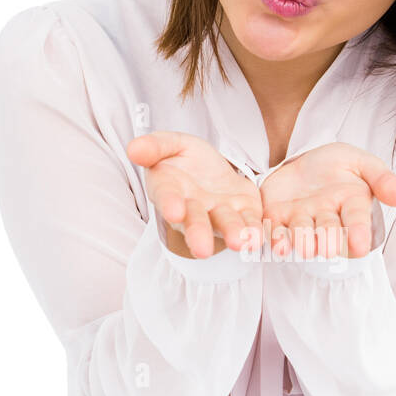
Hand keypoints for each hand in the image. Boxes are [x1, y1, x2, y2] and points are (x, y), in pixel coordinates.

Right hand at [126, 131, 262, 258]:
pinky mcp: (245, 211)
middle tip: (202, 250)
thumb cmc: (184, 160)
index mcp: (170, 190)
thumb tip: (133, 149)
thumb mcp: (169, 144)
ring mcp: (220, 213)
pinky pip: (251, 222)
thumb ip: (154, 147)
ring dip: (233, 234)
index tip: (174, 211)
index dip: (170, 203)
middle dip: (198, 233)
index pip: (167, 197)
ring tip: (241, 243)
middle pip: (195, 221)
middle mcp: (194, 208)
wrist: (210, 169)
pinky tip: (261, 237)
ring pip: (225, 224)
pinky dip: (255, 230)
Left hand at [259, 143, 395, 259]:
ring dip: (302, 242)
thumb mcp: (362, 162)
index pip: (357, 221)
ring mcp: (301, 219)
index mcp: (351, 205)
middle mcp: (327, 217)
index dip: (358, 233)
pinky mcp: (277, 217)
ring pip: (301, 233)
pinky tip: (277, 246)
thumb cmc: (338, 165)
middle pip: (329, 231)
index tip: (360, 246)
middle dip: (329, 241)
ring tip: (305, 249)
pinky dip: (276, 239)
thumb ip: (381, 178)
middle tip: (328, 249)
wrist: (304, 160)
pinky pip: (275, 230)